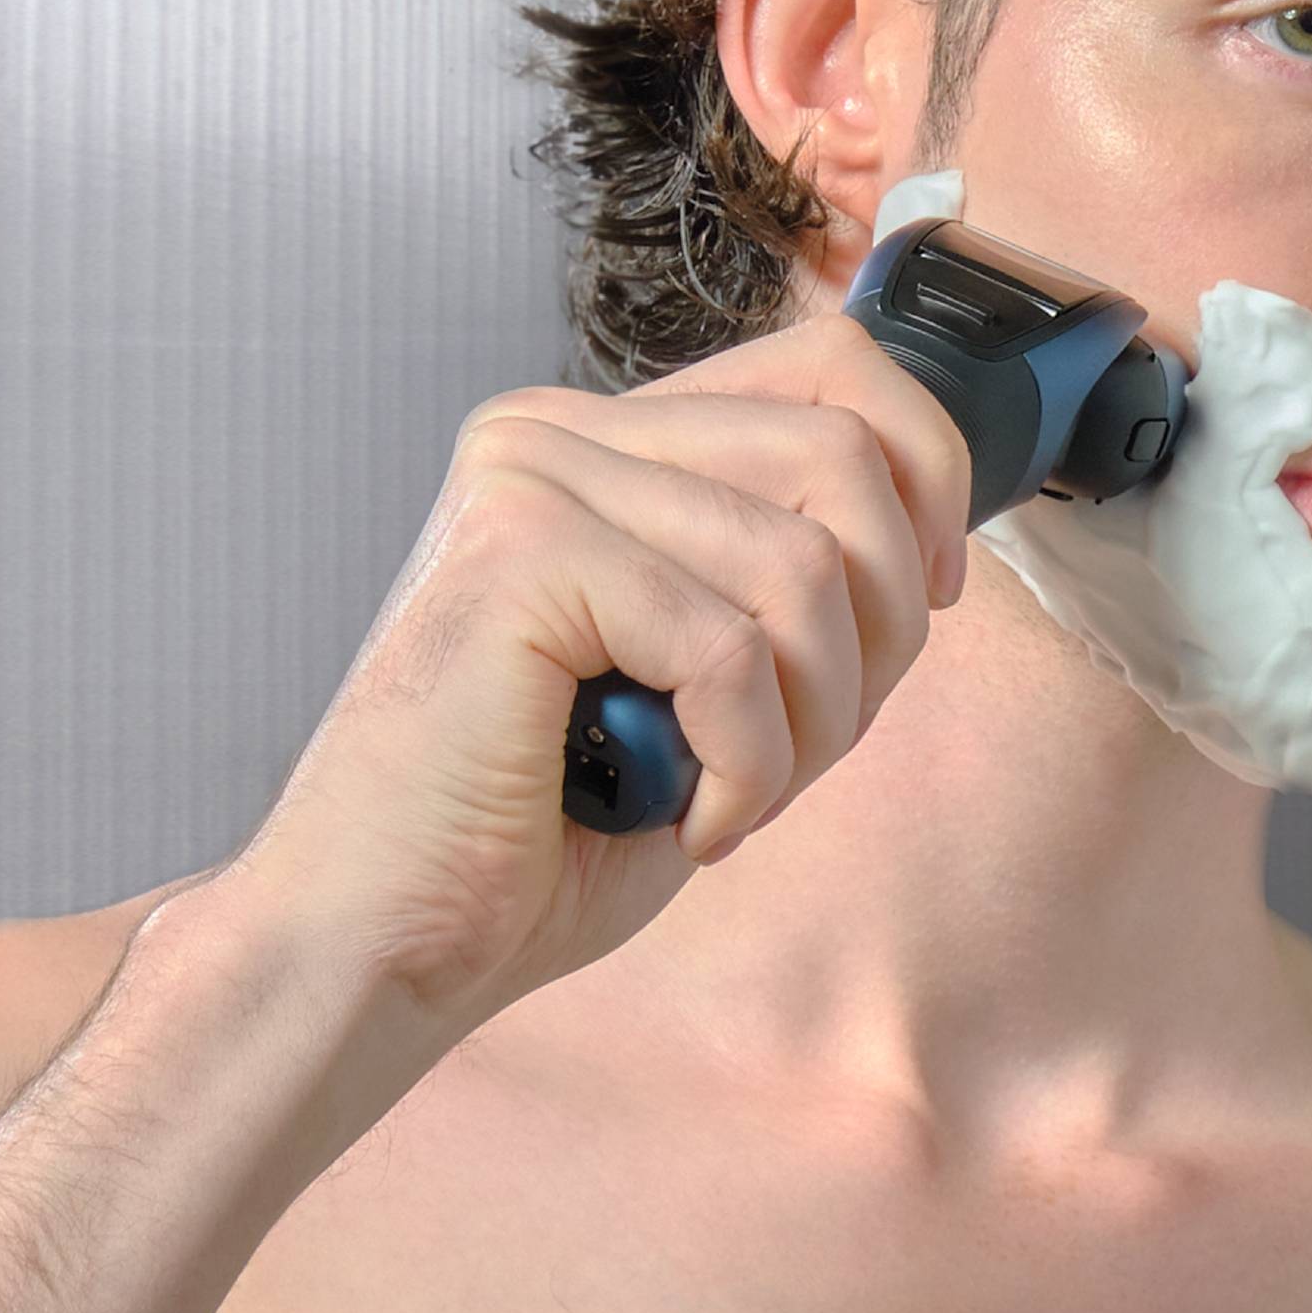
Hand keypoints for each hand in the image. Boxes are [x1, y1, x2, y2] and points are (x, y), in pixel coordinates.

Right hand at [221, 312, 972, 1017]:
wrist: (382, 945)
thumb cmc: (542, 837)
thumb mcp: (704, 676)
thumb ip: (786, 575)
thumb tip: (929, 524)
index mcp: (602, 439)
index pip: (831, 366)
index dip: (926, 478)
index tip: (925, 602)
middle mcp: (556, 430)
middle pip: (843, 453)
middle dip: (878, 631)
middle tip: (806, 747)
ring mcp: (530, 478)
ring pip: (804, 561)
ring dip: (814, 720)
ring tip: (736, 795)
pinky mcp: (518, 554)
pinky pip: (731, 649)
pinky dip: (748, 766)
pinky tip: (691, 820)